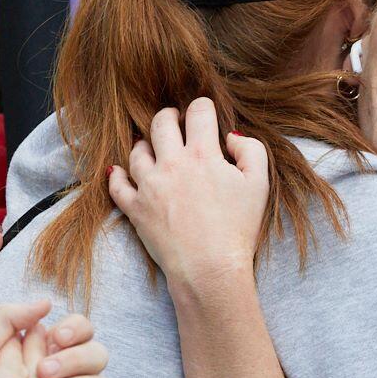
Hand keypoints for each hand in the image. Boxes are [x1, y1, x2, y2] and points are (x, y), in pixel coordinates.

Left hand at [108, 97, 269, 293]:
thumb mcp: (259, 185)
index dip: (203, 107)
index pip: (198, 112)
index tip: (205, 113)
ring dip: (147, 144)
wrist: (210, 270)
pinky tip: (119, 171)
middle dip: (170, 116)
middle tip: (176, 120)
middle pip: (161, 122)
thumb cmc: (238, 230)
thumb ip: (250, 150)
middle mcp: (172, 164)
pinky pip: (117, 185)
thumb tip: (230, 137)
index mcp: (203, 154)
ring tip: (155, 149)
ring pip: (137, 150)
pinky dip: (117, 175)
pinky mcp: (135, 209)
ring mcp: (149, 186)